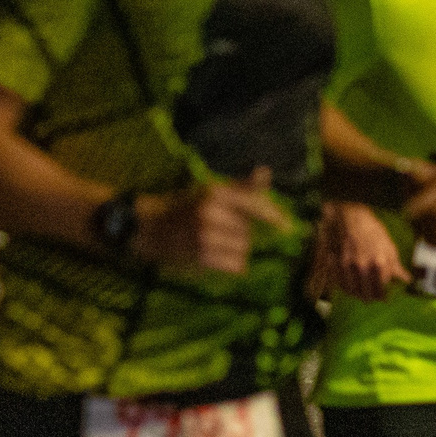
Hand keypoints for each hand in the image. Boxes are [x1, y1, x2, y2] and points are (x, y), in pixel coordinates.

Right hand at [131, 168, 285, 274]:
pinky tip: (218, 258)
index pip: (255, 203)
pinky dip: (232, 264)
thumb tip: (265, 172)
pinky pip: (235, 265)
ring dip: (237, 250)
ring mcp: (205, 235)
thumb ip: (239, 186)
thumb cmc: (182, 208)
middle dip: (243, 233)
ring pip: (243, 248)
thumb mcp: (209, 191)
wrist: (147, 228)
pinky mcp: (201, 256)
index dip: (274, 217)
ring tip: (218, 245)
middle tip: (225, 233)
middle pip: (250, 230)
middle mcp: (211, 211)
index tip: (287, 227)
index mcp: (214, 191)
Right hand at [315, 202, 407, 301]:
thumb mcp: (389, 246)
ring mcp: (347, 266)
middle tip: (373, 296)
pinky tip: (350, 285)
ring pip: (352, 292)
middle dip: (371, 297)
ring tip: (362, 292)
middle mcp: (363, 267)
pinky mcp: (335, 264)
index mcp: (379, 263)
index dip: (384, 295)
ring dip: (358, 294)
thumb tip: (406, 281)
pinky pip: (340, 284)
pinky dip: (345, 287)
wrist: (350, 217)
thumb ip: (396, 267)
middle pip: (367, 295)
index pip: (382, 291)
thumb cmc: (372, 230)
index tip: (384, 296)